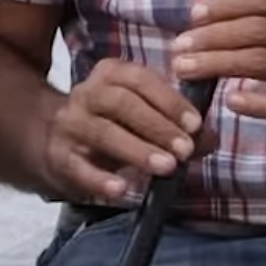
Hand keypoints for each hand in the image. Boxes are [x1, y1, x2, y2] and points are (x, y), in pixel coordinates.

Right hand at [39, 58, 215, 203]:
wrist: (56, 140)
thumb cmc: (112, 124)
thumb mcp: (143, 117)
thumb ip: (178, 126)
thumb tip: (209, 138)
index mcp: (110, 75)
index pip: (139, 79)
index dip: (169, 100)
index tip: (195, 124)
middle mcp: (86, 94)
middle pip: (120, 102)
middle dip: (157, 126)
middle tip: (184, 150)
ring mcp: (70, 125)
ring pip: (101, 132)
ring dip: (136, 150)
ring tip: (166, 168)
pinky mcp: (58, 156)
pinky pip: (78, 167)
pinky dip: (100, 179)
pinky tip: (121, 189)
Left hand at [169, 0, 265, 138]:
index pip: (263, 2)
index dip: (226, 6)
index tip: (193, 13)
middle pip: (256, 32)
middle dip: (212, 38)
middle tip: (178, 46)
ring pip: (259, 64)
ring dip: (217, 65)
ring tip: (184, 69)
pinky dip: (253, 102)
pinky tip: (229, 99)